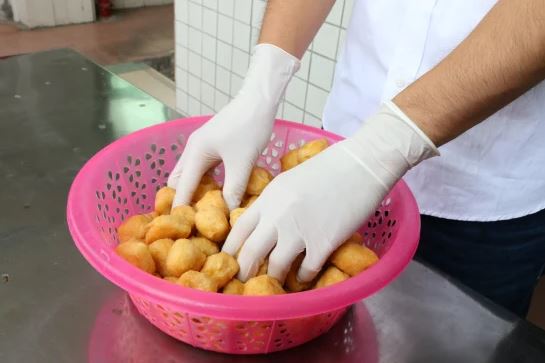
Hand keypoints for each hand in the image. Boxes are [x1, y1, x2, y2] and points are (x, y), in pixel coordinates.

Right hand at [168, 44, 299, 209]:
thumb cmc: (250, 128)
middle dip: (182, 198)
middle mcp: (193, 148)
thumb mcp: (242, 163)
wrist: (259, 100)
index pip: (182, 187)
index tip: (178, 226)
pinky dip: (204, 180)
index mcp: (195, 153)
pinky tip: (216, 190)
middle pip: (179, 179)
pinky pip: (202, 167)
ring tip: (202, 210)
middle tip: (190, 220)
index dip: (179, 207)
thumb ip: (233, 189)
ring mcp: (202, 144)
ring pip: (190, 172)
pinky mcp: (213, 143)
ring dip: (194, 189)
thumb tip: (228, 212)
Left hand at [222, 102, 438, 282]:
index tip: (228, 260)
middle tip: (244, 282)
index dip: (230, 248)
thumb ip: (273, 202)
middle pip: (251, 253)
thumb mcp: (289, 180)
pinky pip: (306, 270)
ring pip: (276, 266)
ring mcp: (299, 231)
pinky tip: (304, 277)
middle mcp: (278, 216)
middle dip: (244, 272)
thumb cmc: (328, 167)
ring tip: (274, 284)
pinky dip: (303, 277)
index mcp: (268, 197)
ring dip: (274, 278)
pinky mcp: (323, 243)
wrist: (361, 165)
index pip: (238, 229)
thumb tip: (263, 224)